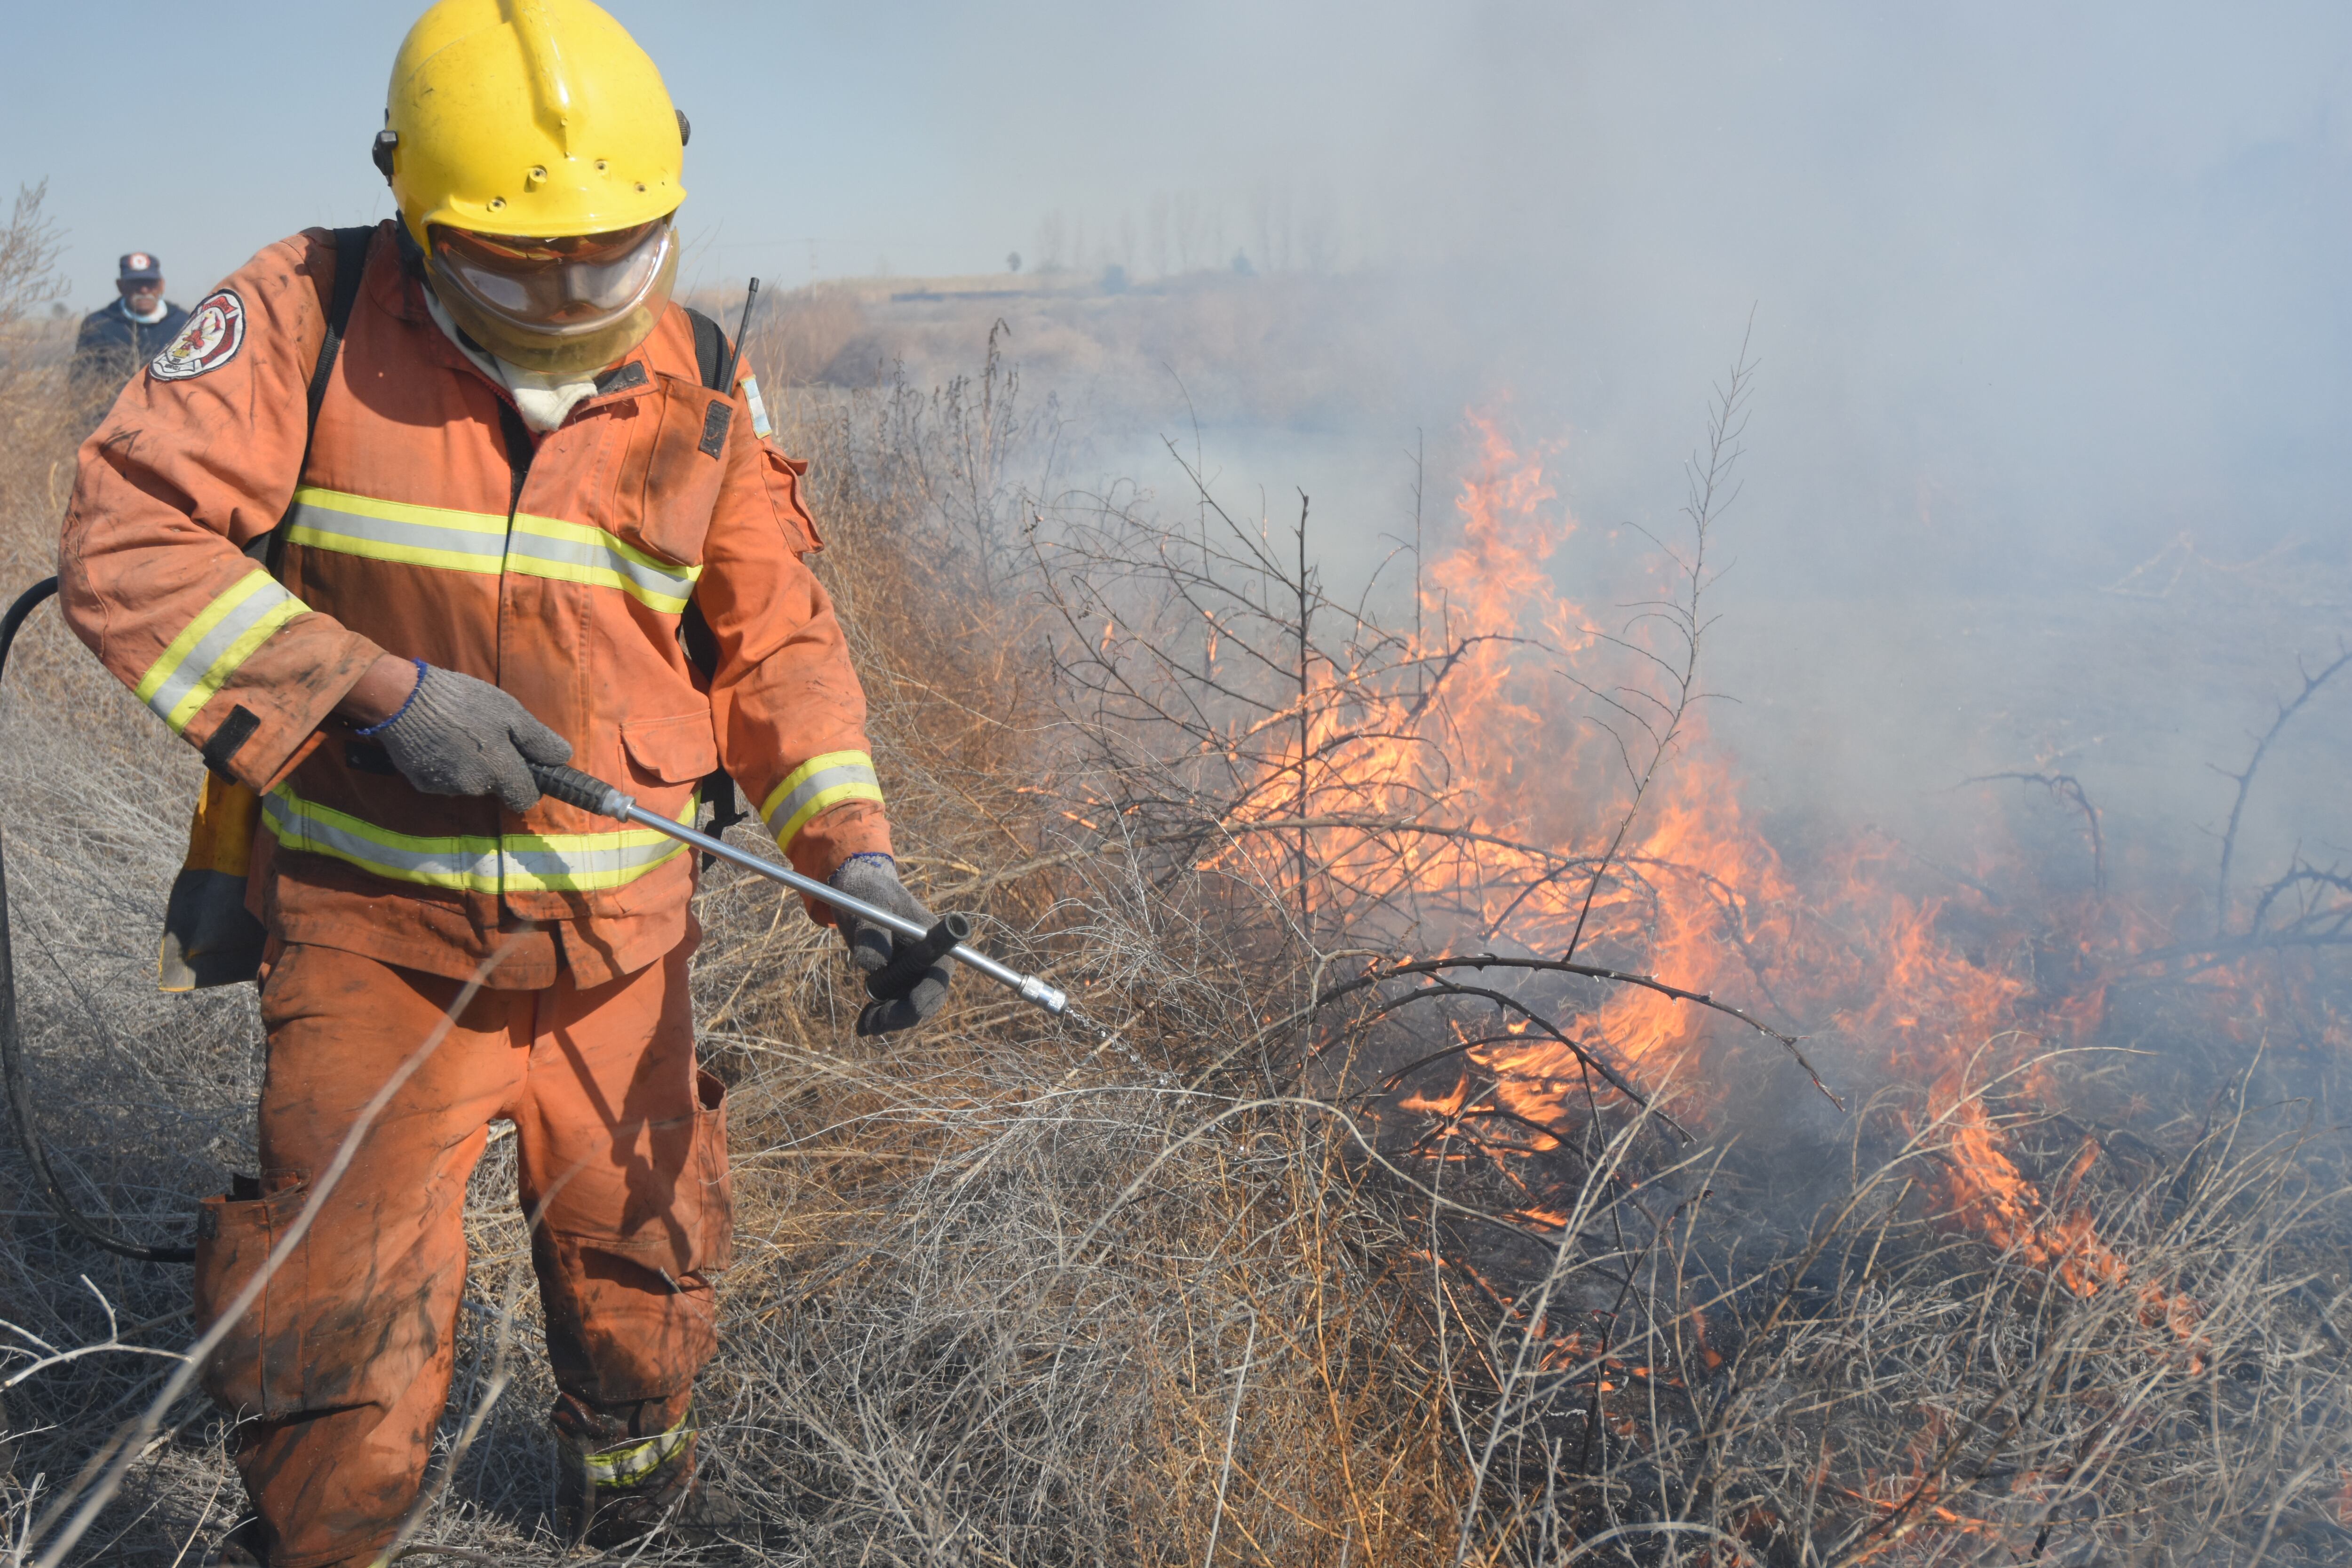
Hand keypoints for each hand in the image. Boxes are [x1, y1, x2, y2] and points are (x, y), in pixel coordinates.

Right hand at [372, 665, 572, 813]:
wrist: (402, 699)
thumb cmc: (462, 701)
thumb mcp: (510, 712)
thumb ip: (539, 740)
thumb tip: (563, 758)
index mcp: (500, 772)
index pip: (525, 799)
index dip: (528, 783)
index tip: (524, 766)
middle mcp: (473, 787)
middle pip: (495, 788)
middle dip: (496, 769)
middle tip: (485, 736)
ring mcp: (444, 787)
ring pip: (468, 784)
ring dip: (469, 766)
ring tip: (458, 733)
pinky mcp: (421, 783)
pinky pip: (443, 779)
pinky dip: (445, 764)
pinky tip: (438, 740)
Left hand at [828, 853, 952, 1035]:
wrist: (858, 892)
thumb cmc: (870, 892)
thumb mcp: (871, 906)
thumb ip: (872, 935)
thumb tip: (870, 966)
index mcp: (934, 943)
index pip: (939, 976)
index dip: (929, 995)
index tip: (914, 1007)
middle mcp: (928, 962)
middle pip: (926, 999)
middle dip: (904, 1014)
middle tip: (876, 1024)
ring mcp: (911, 973)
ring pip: (907, 1007)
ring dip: (888, 1019)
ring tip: (864, 1026)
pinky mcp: (894, 980)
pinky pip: (890, 1005)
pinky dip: (878, 1016)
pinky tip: (862, 1026)